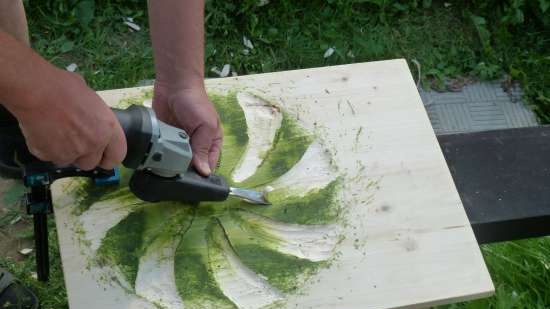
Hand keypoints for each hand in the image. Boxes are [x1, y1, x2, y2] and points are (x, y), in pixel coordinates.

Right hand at [11, 69, 126, 169]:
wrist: (36, 91)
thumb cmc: (63, 87)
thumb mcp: (90, 98)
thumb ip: (94, 114)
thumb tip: (88, 112)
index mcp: (108, 129)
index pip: (117, 155)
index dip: (109, 157)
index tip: (103, 157)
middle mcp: (94, 144)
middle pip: (91, 163)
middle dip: (83, 156)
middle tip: (73, 142)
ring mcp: (73, 152)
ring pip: (70, 161)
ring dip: (64, 152)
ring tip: (56, 134)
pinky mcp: (53, 156)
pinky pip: (50, 157)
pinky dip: (46, 149)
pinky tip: (42, 133)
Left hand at [152, 84, 222, 175]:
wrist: (174, 85)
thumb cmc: (196, 103)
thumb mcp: (206, 126)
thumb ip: (203, 148)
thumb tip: (204, 172)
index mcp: (211, 143)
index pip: (209, 165)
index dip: (202, 176)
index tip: (193, 184)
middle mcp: (196, 146)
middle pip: (192, 166)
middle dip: (185, 172)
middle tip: (177, 181)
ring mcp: (179, 143)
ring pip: (176, 161)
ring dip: (171, 166)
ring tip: (165, 173)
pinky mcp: (164, 139)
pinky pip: (163, 152)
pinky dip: (160, 157)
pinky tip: (155, 163)